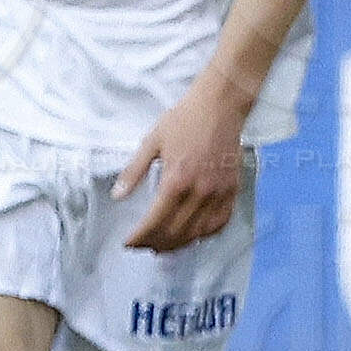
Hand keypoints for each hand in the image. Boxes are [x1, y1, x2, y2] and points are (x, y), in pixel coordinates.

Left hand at [115, 82, 249, 250]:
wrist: (220, 104)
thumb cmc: (185, 119)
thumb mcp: (152, 141)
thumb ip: (134, 171)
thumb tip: (118, 195)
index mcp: (176, 180)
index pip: (155, 222)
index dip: (139, 237)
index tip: (129, 242)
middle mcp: (199, 191)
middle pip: (175, 232)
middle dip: (155, 243)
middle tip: (143, 246)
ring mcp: (218, 192)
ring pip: (198, 232)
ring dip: (179, 244)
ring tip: (164, 246)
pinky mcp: (232, 189)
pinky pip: (220, 221)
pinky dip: (206, 234)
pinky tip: (194, 235)